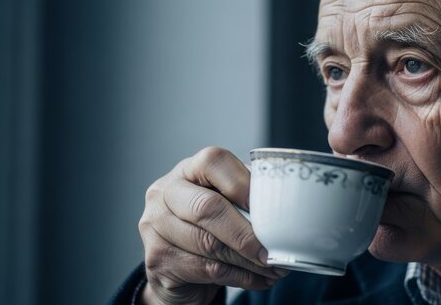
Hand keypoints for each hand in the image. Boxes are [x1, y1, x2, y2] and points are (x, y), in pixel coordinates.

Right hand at [138, 147, 287, 304]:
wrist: (178, 268)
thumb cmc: (210, 228)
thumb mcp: (226, 204)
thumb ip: (246, 200)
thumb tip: (286, 214)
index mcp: (187, 169)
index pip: (214, 161)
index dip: (244, 184)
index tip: (271, 208)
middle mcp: (164, 192)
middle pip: (208, 207)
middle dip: (247, 233)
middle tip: (274, 251)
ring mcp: (154, 226)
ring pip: (208, 244)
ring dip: (249, 260)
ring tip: (274, 268)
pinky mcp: (157, 259)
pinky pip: (206, 269)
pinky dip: (240, 277)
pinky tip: (258, 279)